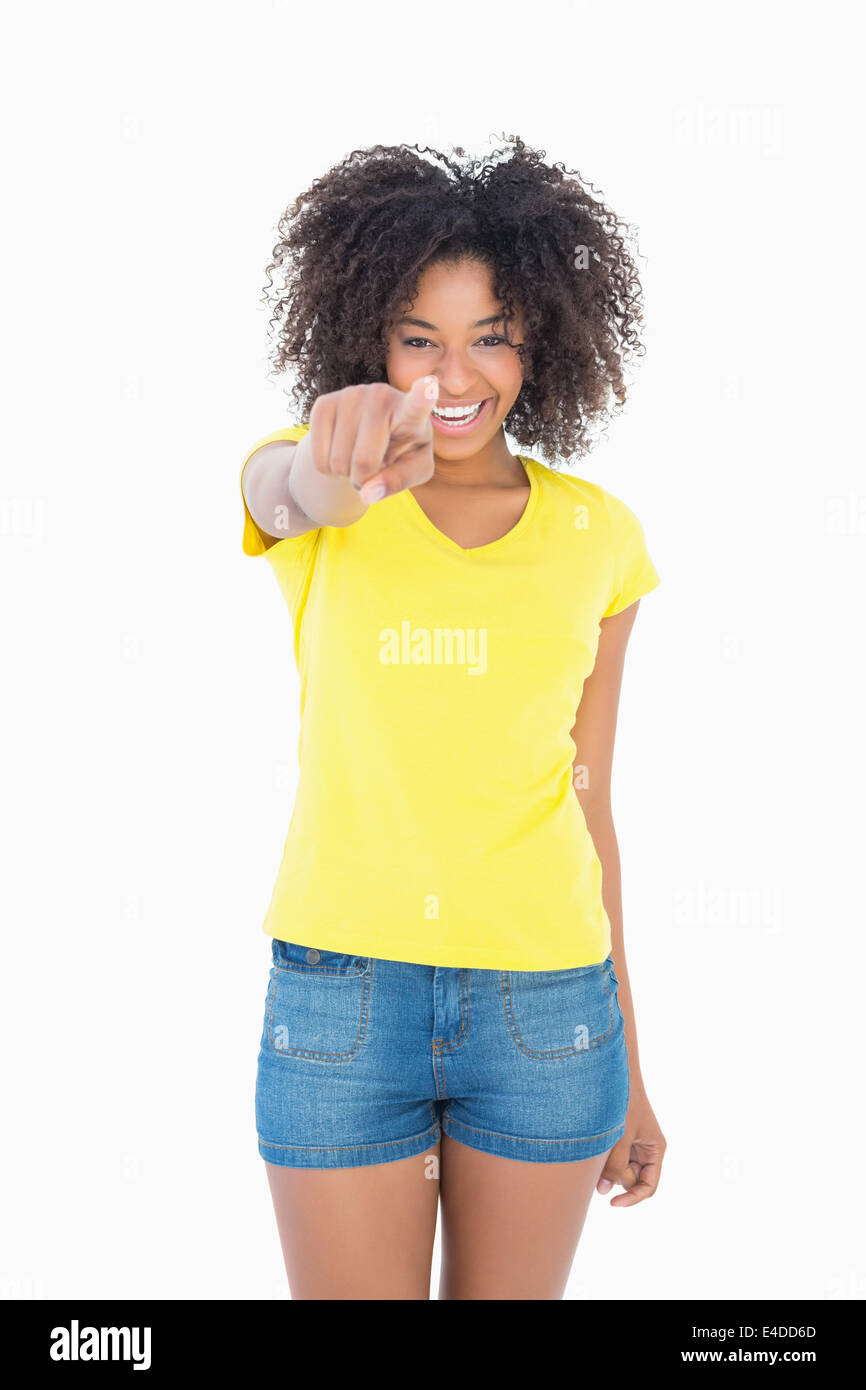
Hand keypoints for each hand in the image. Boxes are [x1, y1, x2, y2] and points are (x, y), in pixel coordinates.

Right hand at [307, 376, 438, 505]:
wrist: (367, 436)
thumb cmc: (401, 452)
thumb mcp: (413, 470)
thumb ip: (398, 482)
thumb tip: (368, 493)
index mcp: (412, 413)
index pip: (417, 405)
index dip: (422, 396)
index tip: (429, 384)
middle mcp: (381, 396)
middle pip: (364, 460)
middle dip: (364, 478)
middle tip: (373, 468)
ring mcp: (350, 395)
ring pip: (338, 462)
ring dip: (345, 473)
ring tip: (357, 455)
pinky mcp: (324, 403)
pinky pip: (319, 458)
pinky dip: (327, 468)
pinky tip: (340, 451)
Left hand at [597, 1088, 665, 1206]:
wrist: (614, 1072)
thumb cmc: (622, 1101)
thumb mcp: (620, 1138)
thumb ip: (617, 1167)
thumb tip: (609, 1190)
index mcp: (655, 1149)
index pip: (648, 1186)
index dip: (631, 1198)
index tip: (613, 1203)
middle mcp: (646, 1148)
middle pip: (633, 1179)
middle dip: (616, 1183)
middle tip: (596, 1182)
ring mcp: (633, 1142)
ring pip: (621, 1168)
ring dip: (607, 1171)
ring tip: (593, 1164)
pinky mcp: (620, 1135)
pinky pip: (614, 1156)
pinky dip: (603, 1160)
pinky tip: (591, 1155)